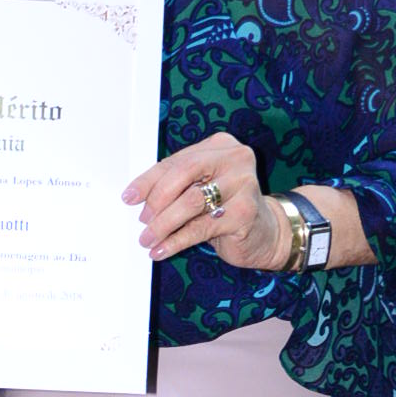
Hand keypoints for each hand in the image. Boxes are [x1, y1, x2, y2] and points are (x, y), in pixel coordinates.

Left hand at [124, 131, 291, 272]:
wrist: (266, 232)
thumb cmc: (226, 208)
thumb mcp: (200, 190)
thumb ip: (176, 185)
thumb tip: (137, 198)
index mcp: (220, 146)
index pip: (176, 161)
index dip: (148, 180)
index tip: (129, 197)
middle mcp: (235, 159)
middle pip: (183, 174)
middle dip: (157, 200)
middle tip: (142, 220)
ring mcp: (244, 184)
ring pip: (191, 202)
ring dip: (163, 224)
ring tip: (147, 239)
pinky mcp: (245, 213)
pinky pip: (200, 228)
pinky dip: (176, 241)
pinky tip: (162, 250)